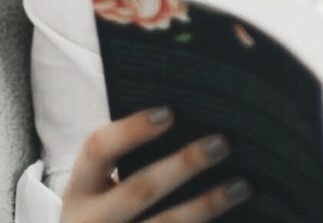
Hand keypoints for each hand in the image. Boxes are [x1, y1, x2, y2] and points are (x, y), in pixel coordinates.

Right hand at [61, 106, 252, 221]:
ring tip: (241, 185)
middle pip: (139, 191)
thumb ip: (133, 160)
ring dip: (206, 205)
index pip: (98, 150)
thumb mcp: (100, 190)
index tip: (169, 112)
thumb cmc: (108, 211)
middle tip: (222, 143)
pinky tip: (237, 217)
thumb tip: (193, 118)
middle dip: (183, 165)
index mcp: (79, 191)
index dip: (131, 130)